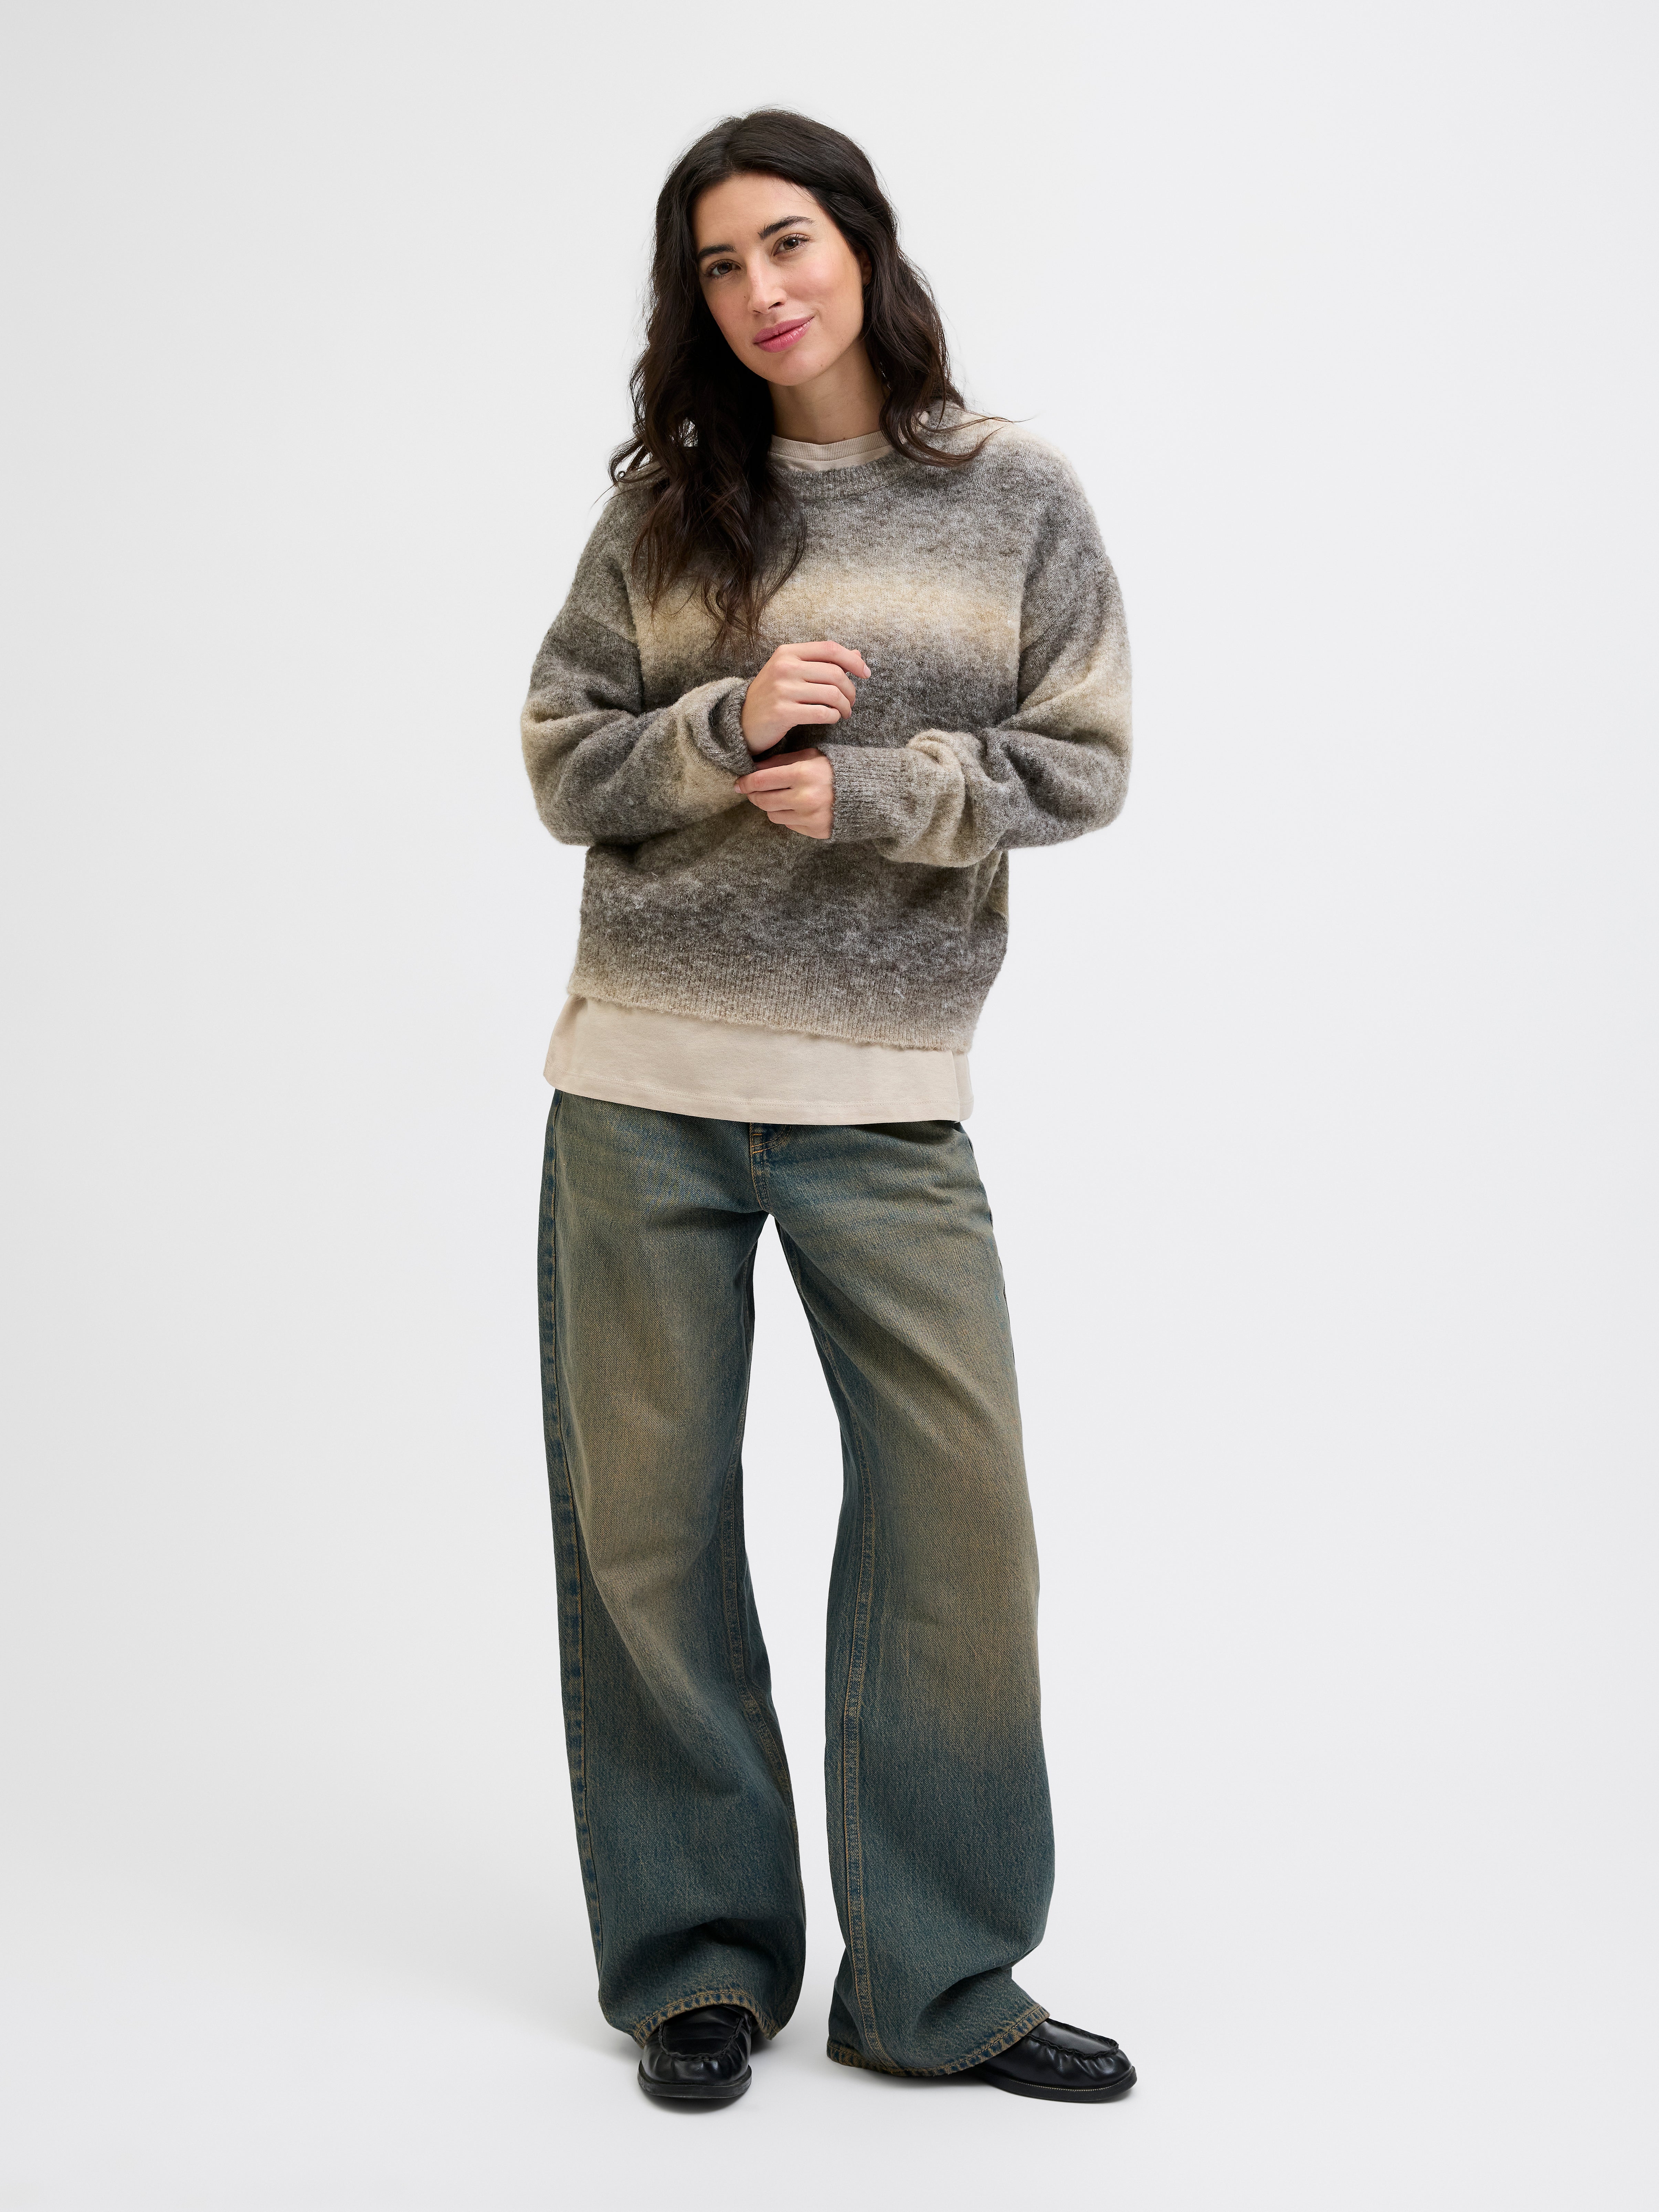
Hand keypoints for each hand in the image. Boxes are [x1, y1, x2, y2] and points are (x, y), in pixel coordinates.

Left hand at [735, 746, 834, 839]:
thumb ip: (781, 761)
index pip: (761, 781)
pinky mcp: (816, 830)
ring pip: (773, 814)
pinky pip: (788, 825)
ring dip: (771, 806)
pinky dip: (788, 816)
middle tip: (752, 791)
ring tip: (779, 797)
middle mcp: (805, 797)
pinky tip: (796, 807)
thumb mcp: (810, 756)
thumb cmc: (834, 769)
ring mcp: (810, 816)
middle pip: (763, 801)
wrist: (866, 791)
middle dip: (753, 795)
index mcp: (802, 774)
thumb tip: (753, 768)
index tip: (739, 783)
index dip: (745, 782)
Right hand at [740, 638, 870, 753]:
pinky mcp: (782, 712)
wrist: (741, 721)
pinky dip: (833, 717)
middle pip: (835, 673)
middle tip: (851, 701)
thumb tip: (856, 655)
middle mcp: (784, 667)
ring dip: (845, 706)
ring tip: (844, 712)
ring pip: (832, 694)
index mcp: (788, 652)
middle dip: (851, 690)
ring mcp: (782, 690)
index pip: (830, 649)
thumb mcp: (793, 672)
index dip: (853, 661)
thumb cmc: (773, 695)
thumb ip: (823, 662)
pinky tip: (832, 718)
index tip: (865, 673)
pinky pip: (822, 713)